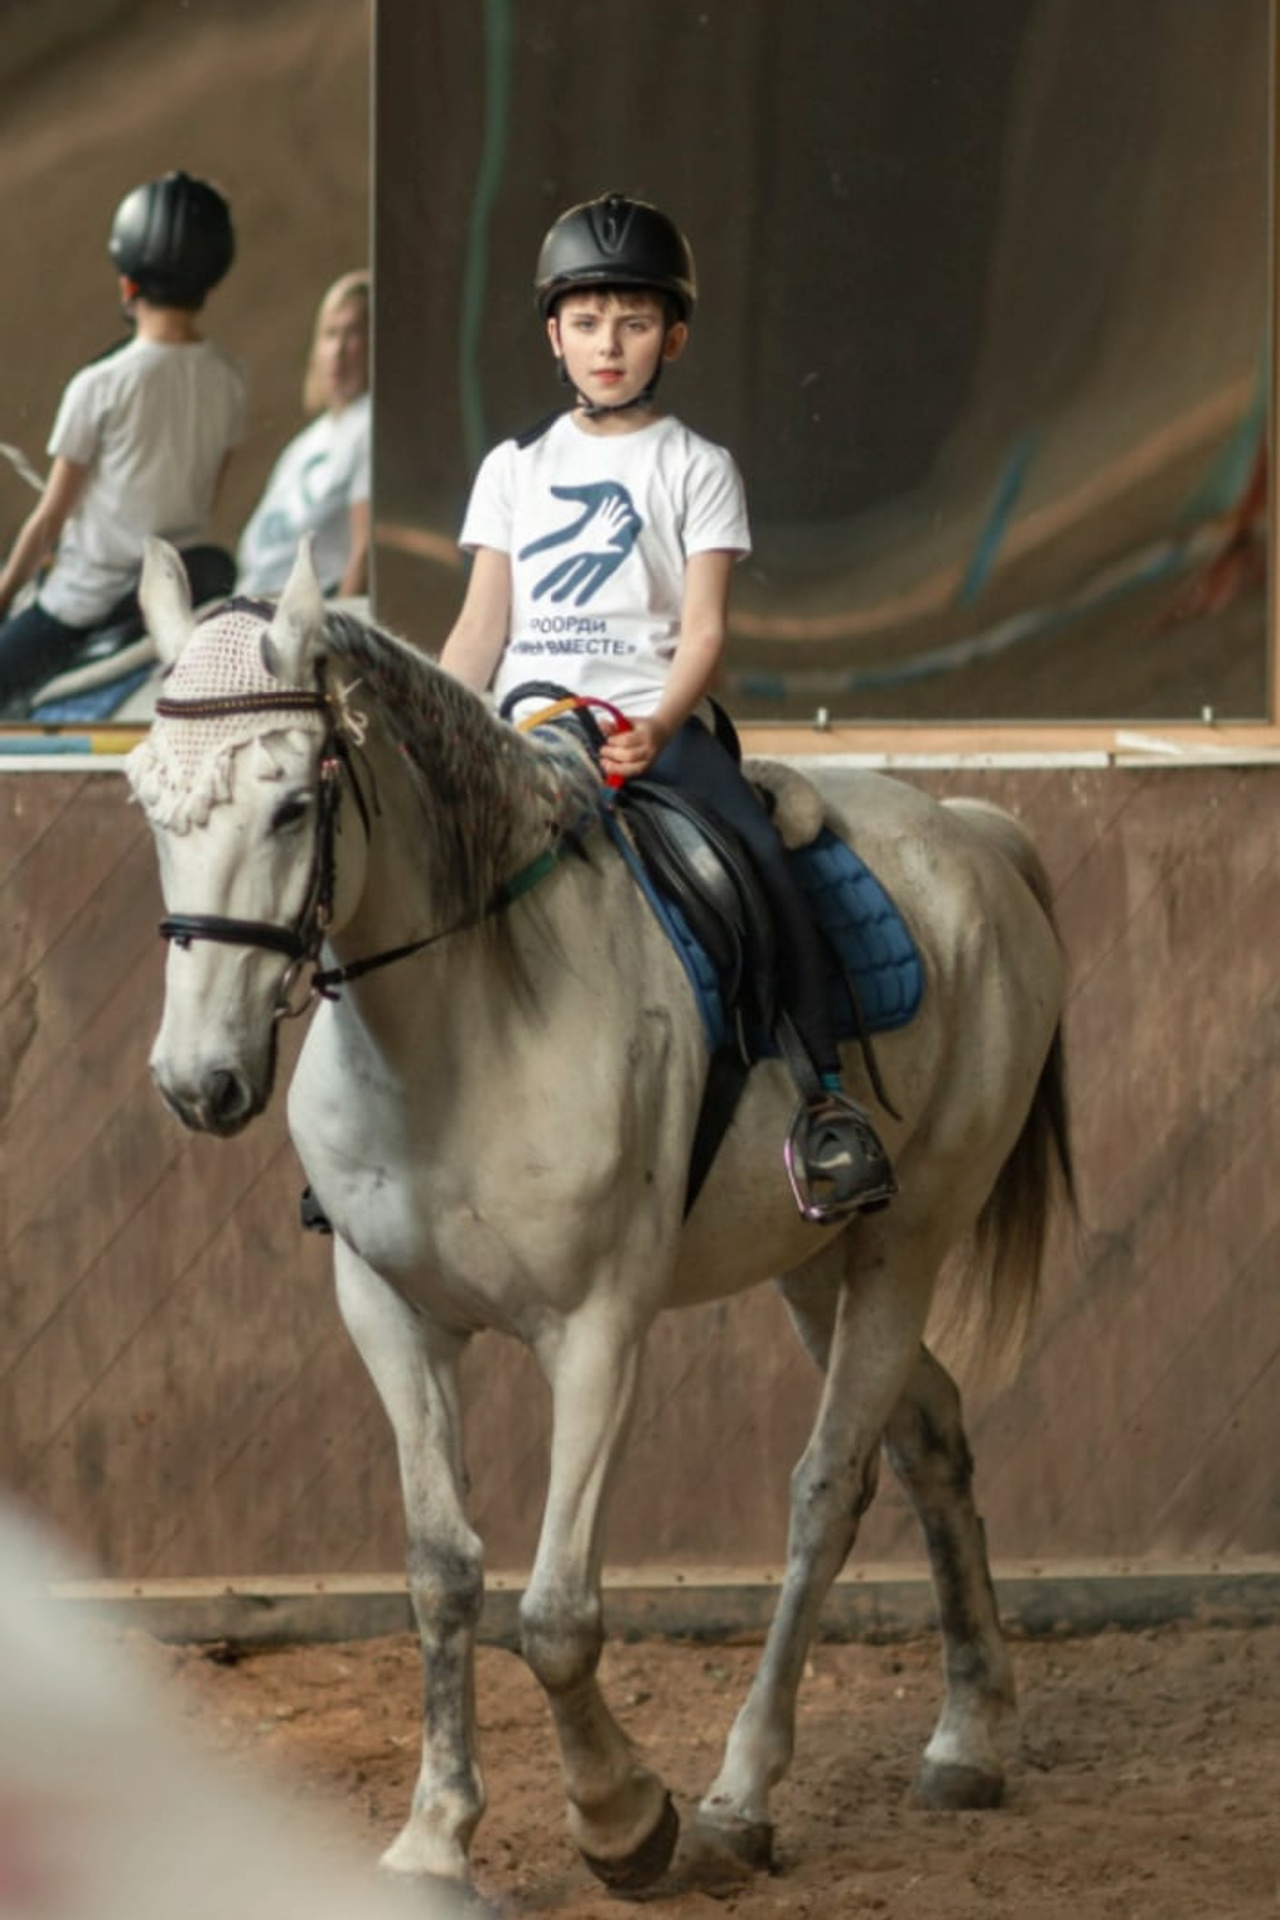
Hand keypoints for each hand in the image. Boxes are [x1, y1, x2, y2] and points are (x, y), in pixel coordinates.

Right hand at [518, 483, 641, 607]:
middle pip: (563, 566)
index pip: (552, 543)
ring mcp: (597, 555)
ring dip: (567, 588)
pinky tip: (579, 601)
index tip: (521, 556)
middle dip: (548, 579)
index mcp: (577, 533)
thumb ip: (570, 493)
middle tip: (533, 594)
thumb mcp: (588, 494)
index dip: (537, 549)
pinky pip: (599, 577)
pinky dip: (589, 587)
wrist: (633, 502)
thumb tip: (550, 490)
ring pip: (579, 576)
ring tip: (554, 600)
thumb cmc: (610, 495)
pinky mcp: (612, 559)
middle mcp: (584, 547)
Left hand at [600, 715, 667, 780]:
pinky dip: (620, 773)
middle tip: (603, 751)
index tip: (608, 740)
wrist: (661, 732)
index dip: (615, 742)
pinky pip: (632, 774)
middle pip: (630, 756)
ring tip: (604, 763)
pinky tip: (611, 769)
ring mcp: (649, 761)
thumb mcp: (629, 721)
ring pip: (632, 769)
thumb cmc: (642, 727)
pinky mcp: (647, 768)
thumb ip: (614, 725)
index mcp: (645, 735)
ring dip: (615, 767)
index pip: (628, 741)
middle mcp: (649, 749)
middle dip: (613, 754)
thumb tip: (600, 724)